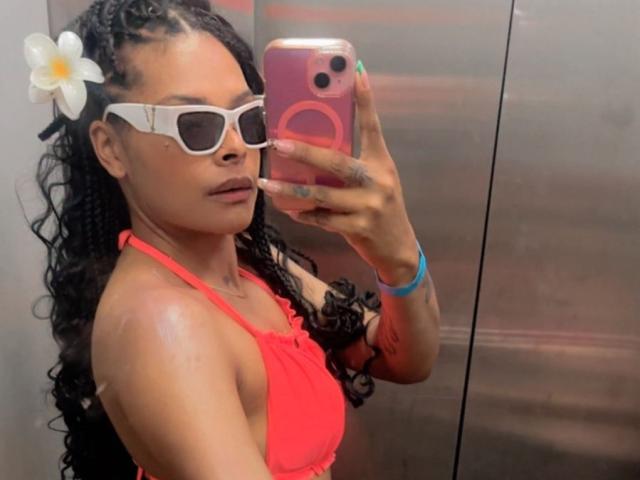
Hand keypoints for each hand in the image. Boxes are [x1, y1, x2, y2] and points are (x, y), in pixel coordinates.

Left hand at [257, 63, 418, 282]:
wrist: (398, 248)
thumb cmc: (381, 208)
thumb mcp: (376, 181)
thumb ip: (354, 166)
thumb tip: (316, 150)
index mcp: (382, 164)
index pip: (373, 128)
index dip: (365, 101)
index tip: (356, 74)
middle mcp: (377, 182)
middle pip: (337, 162)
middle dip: (304, 152)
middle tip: (278, 144)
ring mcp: (368, 206)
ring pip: (322, 195)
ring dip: (291, 189)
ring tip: (267, 183)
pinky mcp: (358, 228)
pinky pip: (322, 219)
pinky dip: (304, 214)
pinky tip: (290, 209)